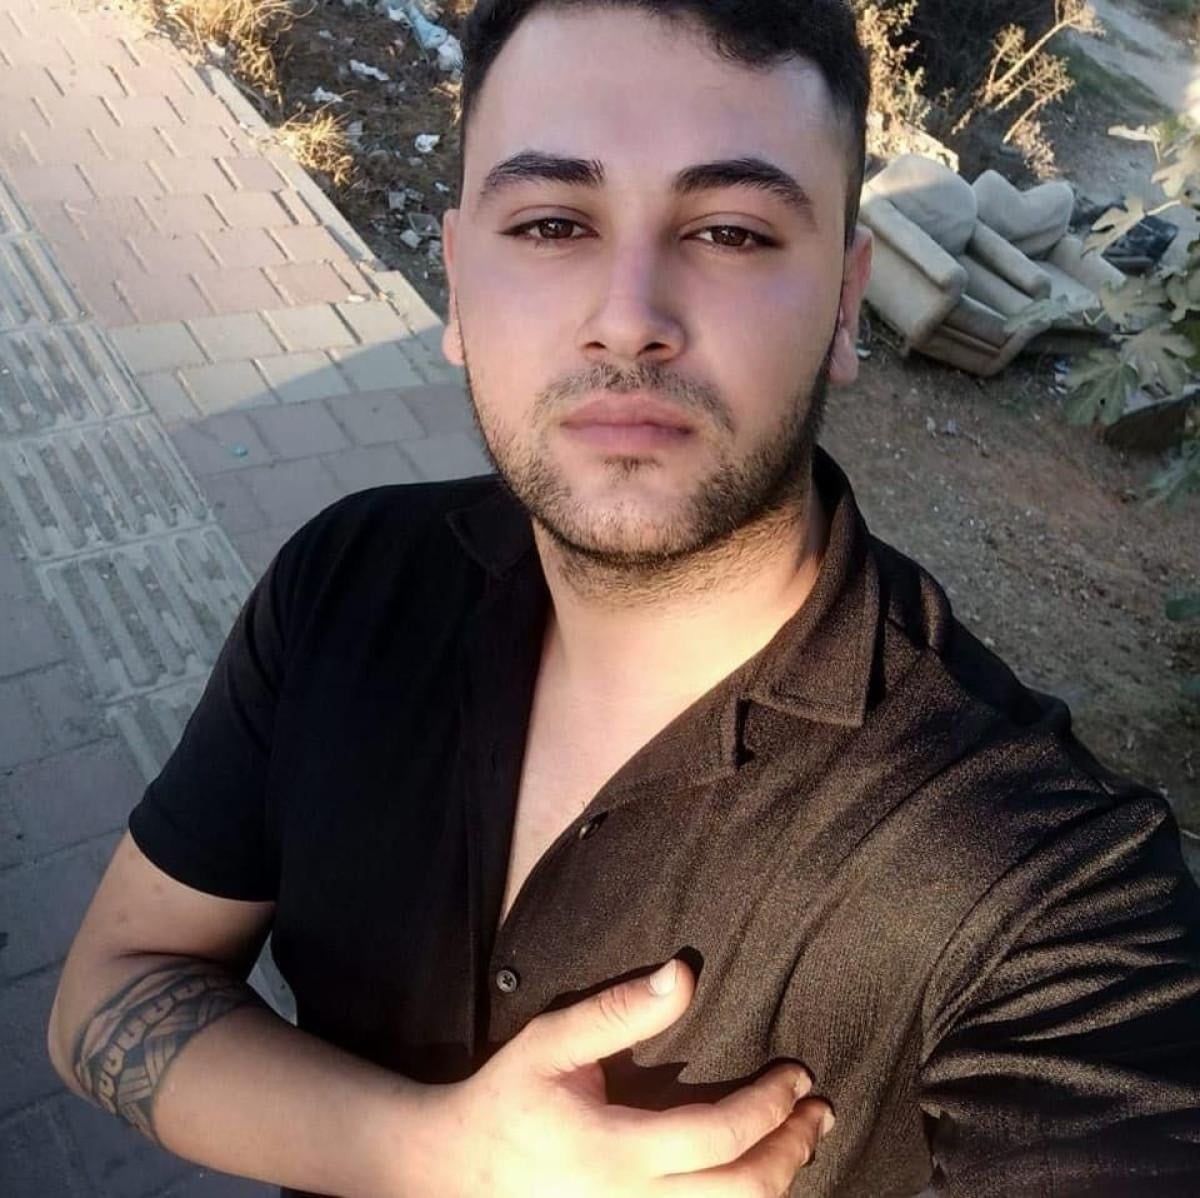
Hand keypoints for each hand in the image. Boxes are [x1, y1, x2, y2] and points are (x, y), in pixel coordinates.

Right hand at [425, 959, 833, 1195]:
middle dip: (792, 1150)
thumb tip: (685, 974)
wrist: (455, 1171)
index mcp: (616, 1152)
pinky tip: (755, 1180)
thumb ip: (620, 1011)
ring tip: (801, 1143)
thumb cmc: (506, 1098)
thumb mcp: (552, 1041)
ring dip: (778, 1183)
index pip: (719, 1138)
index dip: (769, 1107)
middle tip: (817, 1111)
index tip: (796, 1075)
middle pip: (742, 1195)